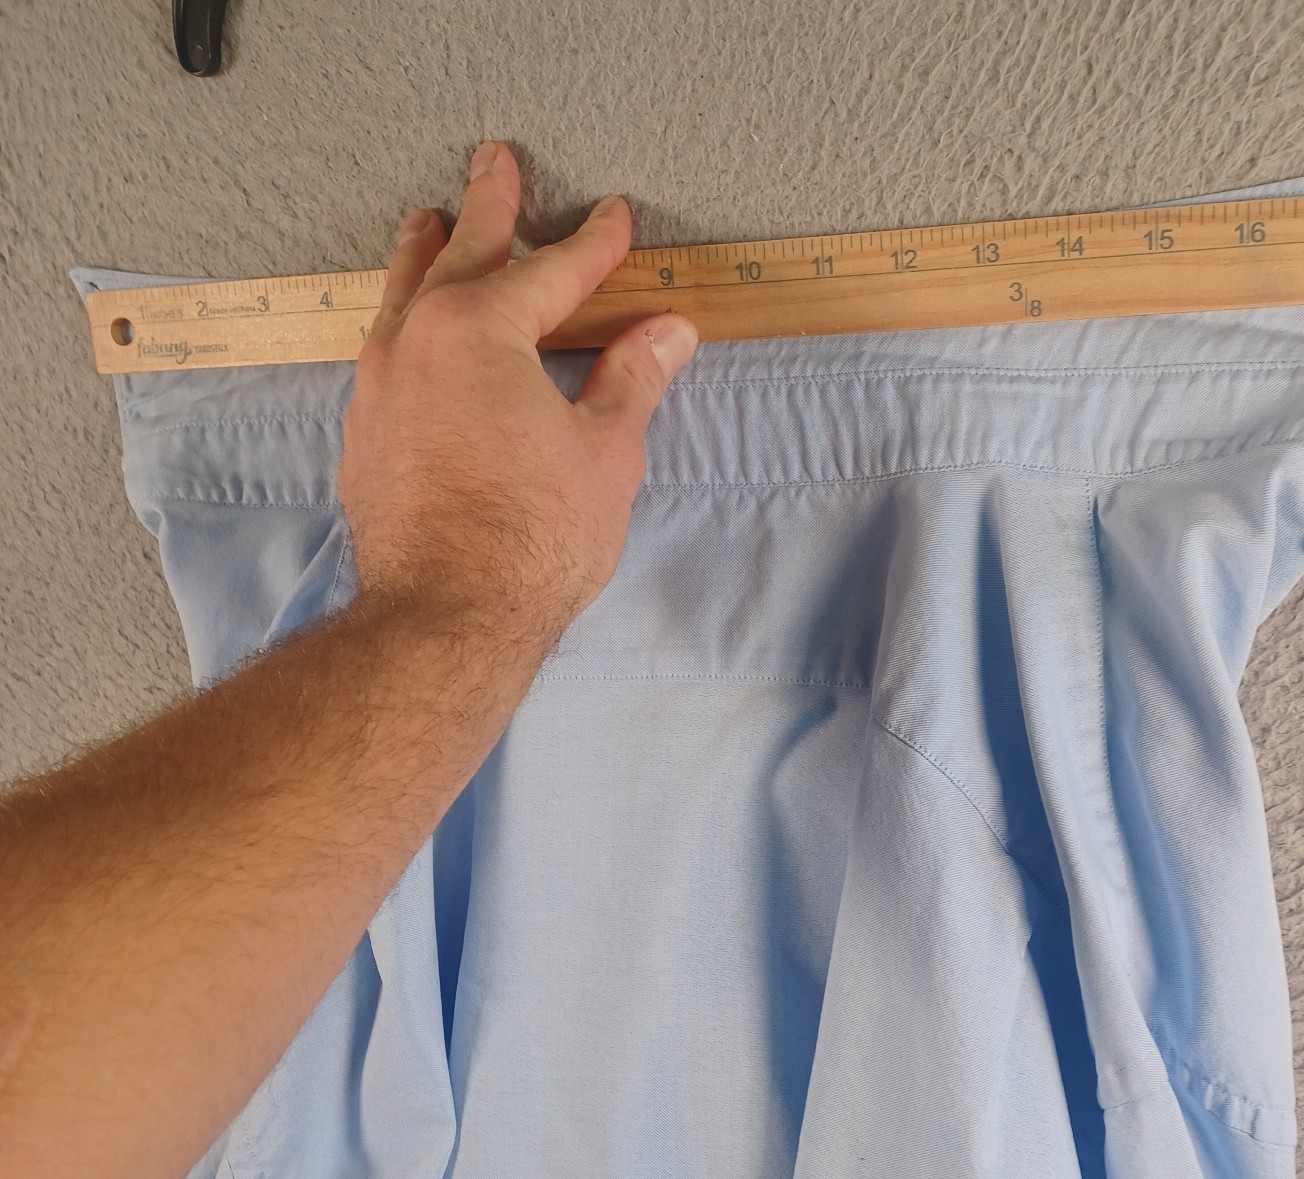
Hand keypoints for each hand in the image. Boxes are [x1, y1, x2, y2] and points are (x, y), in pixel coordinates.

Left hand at [337, 141, 697, 653]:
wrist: (444, 618)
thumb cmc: (531, 539)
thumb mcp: (604, 454)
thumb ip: (631, 381)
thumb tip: (667, 332)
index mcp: (480, 330)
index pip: (550, 271)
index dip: (591, 245)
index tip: (616, 218)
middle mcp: (416, 342)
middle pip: (459, 256)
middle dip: (487, 207)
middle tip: (495, 162)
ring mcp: (379, 388)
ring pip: (403, 298)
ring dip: (423, 255)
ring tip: (425, 223)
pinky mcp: (364, 436)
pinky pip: (382, 353)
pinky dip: (402, 324)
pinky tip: (406, 335)